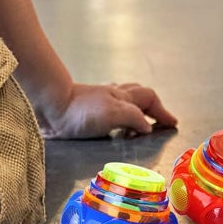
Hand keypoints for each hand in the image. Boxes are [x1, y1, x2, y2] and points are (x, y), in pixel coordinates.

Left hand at [36, 82, 177, 139]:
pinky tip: (115, 123)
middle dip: (153, 107)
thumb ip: (134, 118)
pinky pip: (112, 108)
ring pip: (126, 100)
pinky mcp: (87, 110)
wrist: (50, 106)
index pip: (150, 100)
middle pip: (141, 96)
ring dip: (137, 109)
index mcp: (123, 97)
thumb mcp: (113, 114)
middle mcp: (114, 96)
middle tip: (160, 122)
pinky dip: (120, 114)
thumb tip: (148, 127)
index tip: (172, 124)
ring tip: (141, 124)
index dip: (163, 112)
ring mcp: (101, 101)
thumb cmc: (81, 111)